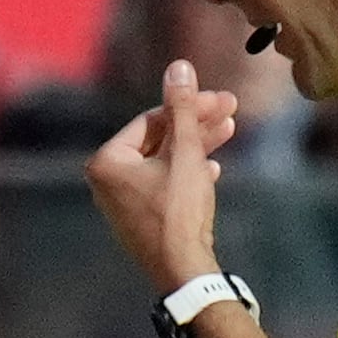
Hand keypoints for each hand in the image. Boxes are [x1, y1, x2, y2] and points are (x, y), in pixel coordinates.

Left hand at [85, 59, 239, 291]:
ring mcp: (122, 202)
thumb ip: (182, 108)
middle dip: (195, 124)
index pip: (151, 120)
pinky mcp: (141, 218)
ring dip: (196, 145)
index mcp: (107, 161)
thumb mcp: (185, 152)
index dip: (189, 106)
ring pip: (164, 162)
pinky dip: (187, 173)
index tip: (222, 100)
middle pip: (158, 140)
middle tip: (230, 109)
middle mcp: (107, 180)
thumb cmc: (179, 211)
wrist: (183, 270)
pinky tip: (212, 167)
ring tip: (229, 130)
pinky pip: (163, 185)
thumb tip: (179, 67)